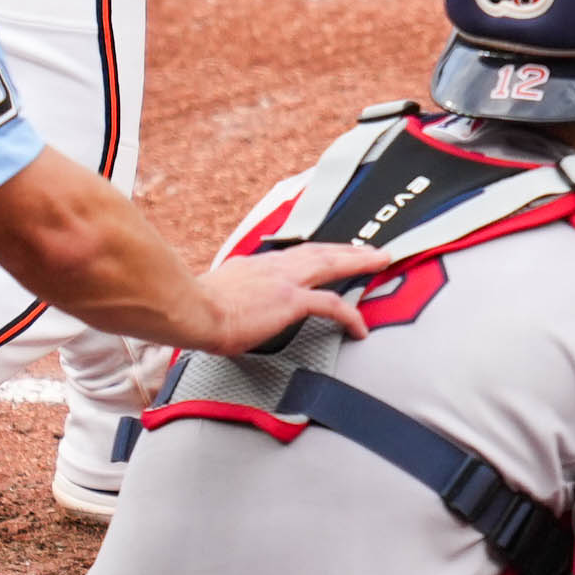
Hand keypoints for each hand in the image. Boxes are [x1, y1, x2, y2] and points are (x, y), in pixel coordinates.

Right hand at [180, 239, 385, 355]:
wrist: (193, 310)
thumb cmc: (195, 309)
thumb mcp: (216, 294)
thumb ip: (230, 297)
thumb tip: (224, 309)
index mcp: (256, 265)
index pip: (293, 255)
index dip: (315, 254)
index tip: (328, 254)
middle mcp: (274, 267)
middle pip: (319, 251)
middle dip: (347, 249)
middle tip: (370, 248)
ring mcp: (285, 281)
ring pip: (332, 264)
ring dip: (360, 261)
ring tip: (381, 260)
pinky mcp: (291, 300)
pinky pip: (331, 306)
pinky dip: (350, 315)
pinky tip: (361, 327)